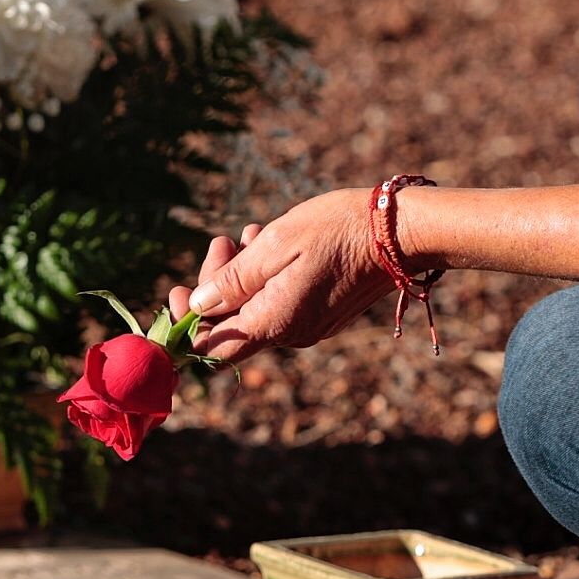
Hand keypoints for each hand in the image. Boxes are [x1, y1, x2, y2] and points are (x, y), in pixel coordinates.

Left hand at [166, 189, 393, 363]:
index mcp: (275, 322)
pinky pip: (280, 306)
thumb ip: (233, 280)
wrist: (401, 232)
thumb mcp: (277, 244)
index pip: (213, 349)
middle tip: (223, 242)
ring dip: (243, 277)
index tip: (176, 291)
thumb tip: (196, 306)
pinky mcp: (323, 316)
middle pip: (233, 326)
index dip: (186, 327)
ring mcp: (310, 327)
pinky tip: (272, 244)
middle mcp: (292, 335)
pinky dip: (267, 280)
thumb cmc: (339, 230)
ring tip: (250, 235)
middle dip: (216, 286)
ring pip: (256, 312)